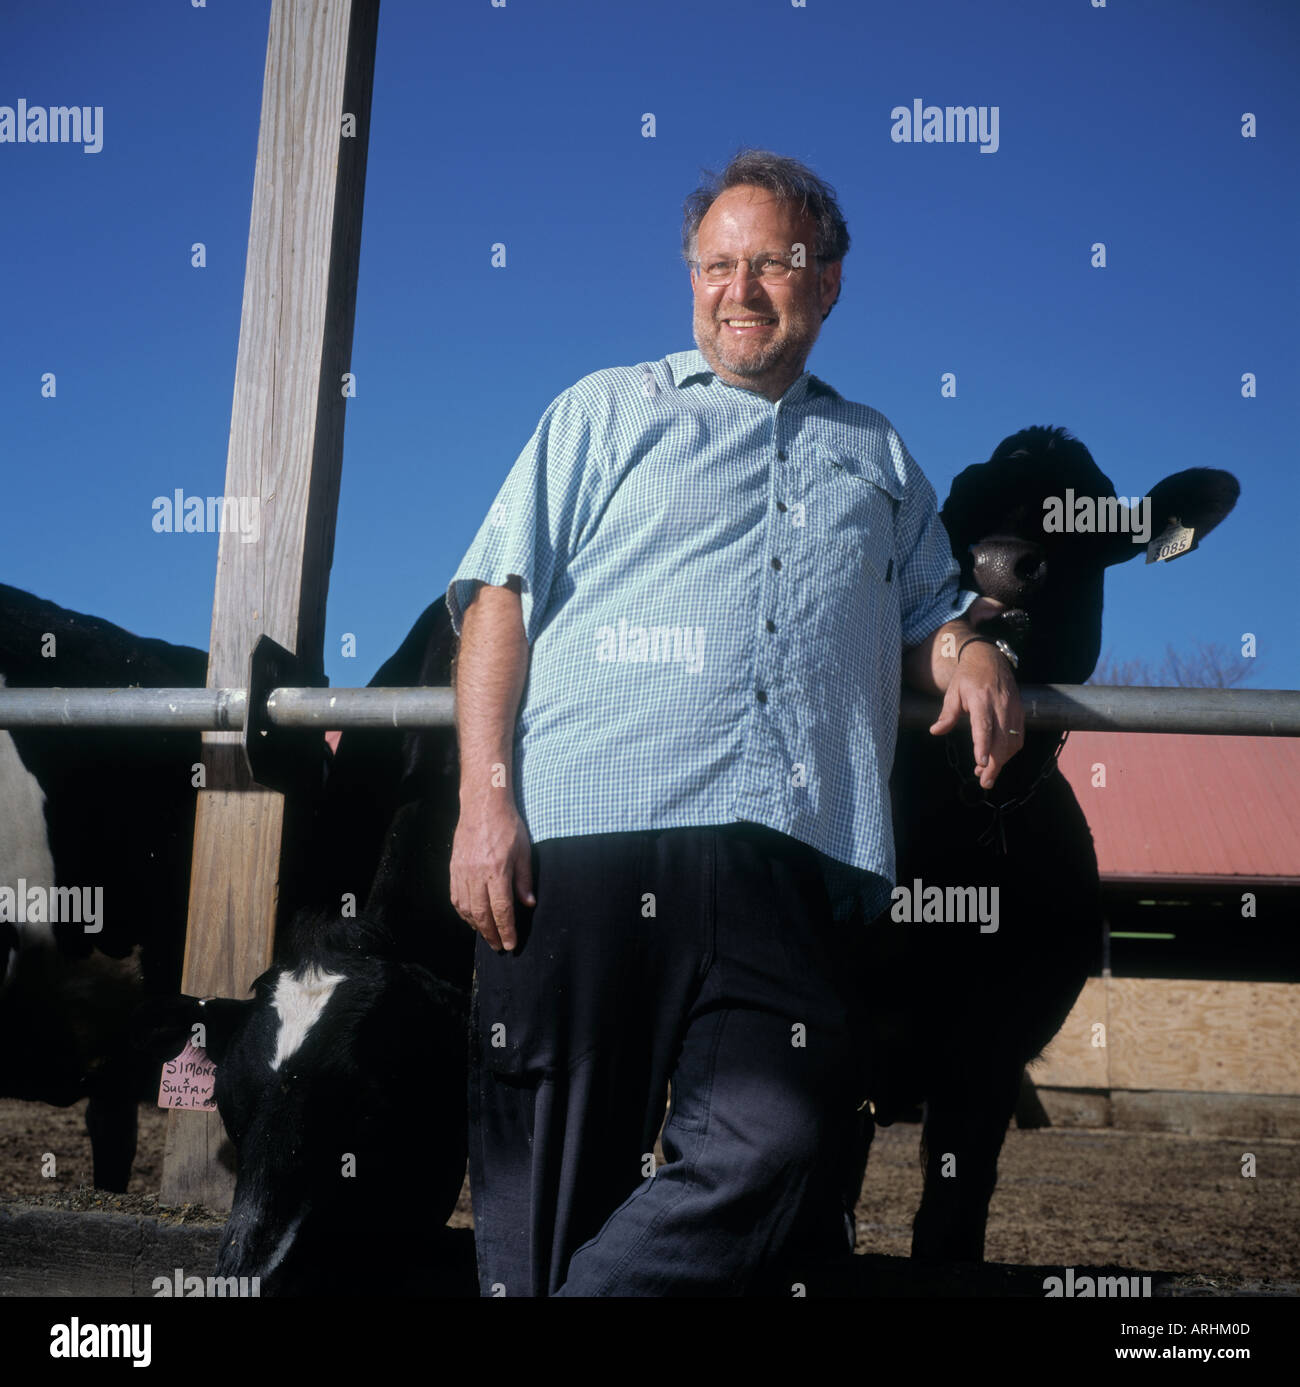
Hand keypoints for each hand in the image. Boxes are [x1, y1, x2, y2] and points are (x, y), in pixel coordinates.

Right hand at [449, 801, 534, 950]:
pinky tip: (472, 917)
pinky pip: (456, 897)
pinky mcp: (453, 868)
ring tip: (487, 935)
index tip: (510, 945)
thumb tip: (528, 905)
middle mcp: (476, 874)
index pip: (501, 909)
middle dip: (491, 934)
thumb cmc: (507, 826)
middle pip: (481, 914)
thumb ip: (524, 880)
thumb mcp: (524, 851)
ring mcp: (462, 872)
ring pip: (466, 909)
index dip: (506, 930)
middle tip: (499, 947)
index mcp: (497, 870)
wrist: (482, 805)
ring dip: (476, 926)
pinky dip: (463, 912)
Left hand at [929, 641, 1022, 788]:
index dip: (983, 745)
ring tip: (987, 774)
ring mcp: (1013, 710)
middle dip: (994, 764)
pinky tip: (998, 759)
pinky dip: (1010, 752)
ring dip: (1002, 761)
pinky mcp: (1021, 713)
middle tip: (984, 782)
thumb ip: (947, 714)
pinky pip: (1019, 737)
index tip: (981, 763)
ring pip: (1012, 742)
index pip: (984, 726)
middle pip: (1001, 740)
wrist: (990, 659)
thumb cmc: (968, 677)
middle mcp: (1001, 705)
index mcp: (981, 699)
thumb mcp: (953, 692)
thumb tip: (935, 731)